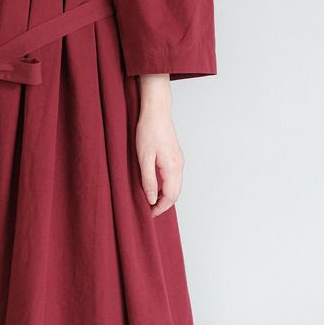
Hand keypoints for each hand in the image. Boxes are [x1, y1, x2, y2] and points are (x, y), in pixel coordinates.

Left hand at [135, 92, 184, 217]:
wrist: (156, 110)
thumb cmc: (149, 131)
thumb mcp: (144, 158)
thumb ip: (148, 180)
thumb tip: (152, 199)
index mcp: (173, 168)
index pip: (170, 196)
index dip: (160, 208)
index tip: (149, 214)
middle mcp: (179, 165)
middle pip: (175, 192)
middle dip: (164, 204)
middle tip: (149, 209)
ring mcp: (179, 159)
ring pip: (176, 184)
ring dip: (166, 194)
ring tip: (151, 199)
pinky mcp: (175, 154)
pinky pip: (174, 176)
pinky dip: (167, 184)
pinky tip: (156, 183)